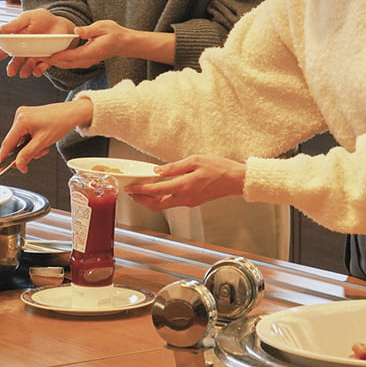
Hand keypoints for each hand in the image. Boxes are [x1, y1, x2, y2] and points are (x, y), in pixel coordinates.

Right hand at [0, 9, 76, 76]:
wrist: (59, 23)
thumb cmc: (41, 19)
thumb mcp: (28, 18)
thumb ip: (16, 24)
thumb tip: (2, 28)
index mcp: (17, 40)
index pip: (6, 48)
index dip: (0, 53)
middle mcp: (25, 50)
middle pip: (16, 60)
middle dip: (13, 66)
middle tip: (10, 71)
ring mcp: (35, 56)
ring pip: (28, 66)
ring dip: (25, 70)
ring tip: (23, 73)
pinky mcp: (47, 59)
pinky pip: (42, 67)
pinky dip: (39, 70)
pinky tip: (37, 70)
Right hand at [0, 98, 93, 171]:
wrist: (72, 113)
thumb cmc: (60, 122)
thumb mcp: (42, 142)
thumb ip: (27, 154)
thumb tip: (18, 164)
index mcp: (21, 120)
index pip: (7, 142)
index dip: (4, 157)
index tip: (2, 167)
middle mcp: (20, 115)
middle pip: (15, 142)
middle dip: (25, 152)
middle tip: (34, 156)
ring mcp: (24, 115)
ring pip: (21, 140)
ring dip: (31, 147)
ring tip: (43, 146)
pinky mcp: (29, 117)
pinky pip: (25, 134)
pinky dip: (32, 141)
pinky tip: (42, 141)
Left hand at [44, 19, 128, 68]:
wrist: (123, 43)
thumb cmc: (114, 33)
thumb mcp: (103, 27)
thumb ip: (89, 30)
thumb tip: (77, 31)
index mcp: (91, 52)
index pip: (71, 56)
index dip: (58, 56)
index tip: (46, 55)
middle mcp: (88, 60)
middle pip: (66, 63)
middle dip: (51, 60)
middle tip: (36, 57)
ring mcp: (86, 62)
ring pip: (67, 65)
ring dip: (54, 62)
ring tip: (40, 58)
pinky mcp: (85, 61)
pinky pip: (70, 63)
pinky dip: (60, 61)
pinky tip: (51, 57)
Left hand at [125, 155, 245, 210]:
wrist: (235, 180)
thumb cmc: (219, 168)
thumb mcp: (195, 160)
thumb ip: (174, 167)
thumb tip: (158, 171)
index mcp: (184, 187)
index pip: (156, 191)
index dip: (140, 190)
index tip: (130, 187)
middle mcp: (185, 198)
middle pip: (156, 205)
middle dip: (141, 200)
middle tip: (131, 192)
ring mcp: (188, 202)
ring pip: (163, 206)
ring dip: (150, 200)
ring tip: (141, 190)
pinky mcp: (192, 202)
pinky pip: (172, 203)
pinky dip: (161, 198)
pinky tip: (159, 189)